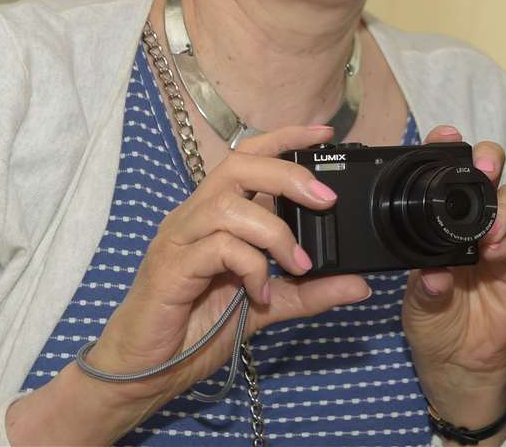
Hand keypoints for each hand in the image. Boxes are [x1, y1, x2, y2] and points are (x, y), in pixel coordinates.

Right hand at [8, 124, 372, 443]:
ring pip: (229, 205)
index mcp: (216, 215)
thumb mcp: (268, 306)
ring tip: (298, 264)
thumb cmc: (197, 330)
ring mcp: (180, 239)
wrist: (145, 371)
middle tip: (325, 199)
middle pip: (239, 165)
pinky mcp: (171, 267)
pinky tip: (261, 293)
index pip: (249, 157)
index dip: (285, 138)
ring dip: (274, 231)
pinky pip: (217, 247)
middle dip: (288, 174)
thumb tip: (360, 283)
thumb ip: (310, 291)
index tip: (325, 134)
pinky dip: (250, 266)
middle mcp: (195, 216)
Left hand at [403, 127, 505, 438]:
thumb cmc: (432, 327)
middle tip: (483, 167)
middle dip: (488, 160)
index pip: (444, 175)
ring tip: (492, 224)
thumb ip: (425, 290)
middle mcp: (469, 223)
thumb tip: (435, 274)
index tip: (444, 136)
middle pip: (487, 175)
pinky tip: (497, 250)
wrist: (458, 366)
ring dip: (504, 202)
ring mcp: (497, 241)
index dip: (447, 151)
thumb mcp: (416, 308)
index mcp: (437, 222)